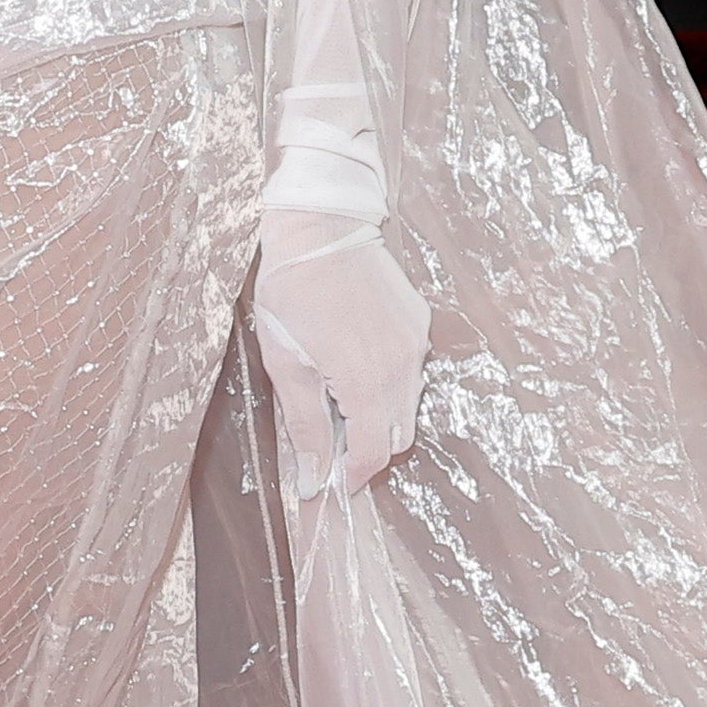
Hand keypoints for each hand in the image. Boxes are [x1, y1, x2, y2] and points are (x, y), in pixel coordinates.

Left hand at [249, 212, 429, 498]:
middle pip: (398, 435)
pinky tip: (355, 359)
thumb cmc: (293, 292)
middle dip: (368, 448)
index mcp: (367, 381)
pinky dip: (389, 382)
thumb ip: (306, 426)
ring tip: (338, 392)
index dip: (353, 476)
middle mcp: (403, 366)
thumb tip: (313, 480)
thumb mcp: (287, 365)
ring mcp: (416, 343)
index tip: (331, 481)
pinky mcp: (419, 323)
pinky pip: (412, 370)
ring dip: (378, 415)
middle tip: (331, 438)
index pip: (373, 454)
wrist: (323, 225)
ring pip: (408, 404)